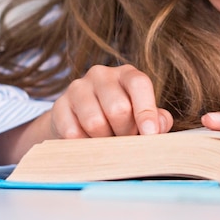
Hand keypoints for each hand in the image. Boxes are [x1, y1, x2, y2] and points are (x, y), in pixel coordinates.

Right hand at [48, 64, 172, 138]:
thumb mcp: (140, 114)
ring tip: (107, 141)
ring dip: (104, 141)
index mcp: (127, 74)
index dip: (146, 111)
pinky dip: (83, 145)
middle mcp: (102, 74)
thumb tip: (160, 126)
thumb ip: (157, 119)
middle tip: (126, 142)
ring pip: (95, 123)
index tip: (150, 135)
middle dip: (125, 133)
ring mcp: (78, 87)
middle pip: (118, 108)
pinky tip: (88, 142)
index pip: (139, 84)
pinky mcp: (59, 106)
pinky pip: (72, 133)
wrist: (79, 119)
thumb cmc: (119, 117)